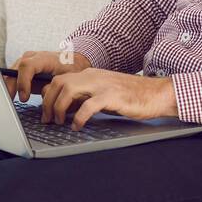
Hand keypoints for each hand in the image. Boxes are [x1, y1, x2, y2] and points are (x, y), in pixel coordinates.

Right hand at [4, 50, 90, 101]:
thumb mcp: (68, 79)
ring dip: (8, 87)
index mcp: (45, 58)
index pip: (27, 66)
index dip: (23, 82)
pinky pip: (12, 75)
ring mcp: (26, 60)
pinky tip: (10, 97)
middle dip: (11, 87)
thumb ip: (56, 86)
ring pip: (11, 72)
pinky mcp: (23, 67)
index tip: (24, 98)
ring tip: (8, 102)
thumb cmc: (71, 70)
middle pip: (15, 69)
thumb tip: (45, 95)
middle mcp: (32, 57)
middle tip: (10, 102)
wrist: (72, 62)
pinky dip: (10, 86)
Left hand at [41, 69, 178, 129]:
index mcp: (90, 75)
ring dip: (59, 108)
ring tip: (60, 122)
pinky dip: (78, 117)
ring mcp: (102, 85)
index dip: (48, 96)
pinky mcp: (112, 96)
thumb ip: (86, 97)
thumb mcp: (103, 93)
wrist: (156, 93)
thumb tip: (66, 109)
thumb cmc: (131, 96)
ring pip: (68, 90)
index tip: (46, 112)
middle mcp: (93, 76)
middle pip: (58, 83)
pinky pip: (88, 106)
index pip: (59, 80)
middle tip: (48, 120)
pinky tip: (78, 126)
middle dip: (48, 102)